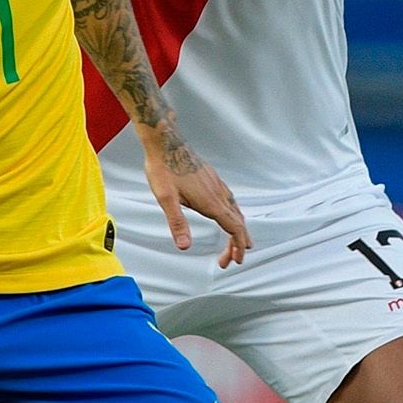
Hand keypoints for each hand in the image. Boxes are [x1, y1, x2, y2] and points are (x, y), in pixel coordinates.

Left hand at [141, 125, 250, 267]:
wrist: (166, 142)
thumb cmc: (164, 168)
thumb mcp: (166, 198)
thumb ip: (177, 223)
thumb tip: (184, 246)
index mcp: (210, 201)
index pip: (233, 228)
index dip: (238, 246)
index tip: (238, 260)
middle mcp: (218, 193)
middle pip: (238, 222)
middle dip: (238, 243)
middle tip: (231, 259)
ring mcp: (217, 185)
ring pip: (236, 210)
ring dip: (237, 229)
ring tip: (236, 242)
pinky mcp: (212, 178)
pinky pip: (230, 200)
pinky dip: (233, 214)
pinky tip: (227, 213)